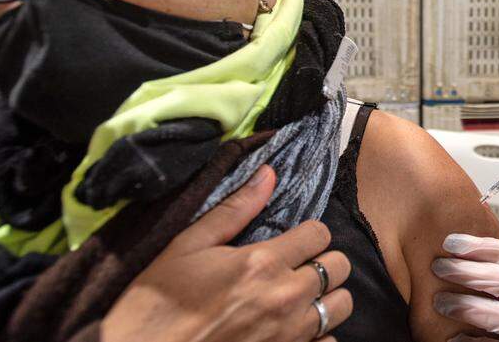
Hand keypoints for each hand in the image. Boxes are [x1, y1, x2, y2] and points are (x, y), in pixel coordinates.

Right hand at [102, 166, 352, 341]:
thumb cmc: (157, 303)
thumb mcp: (186, 247)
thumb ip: (234, 210)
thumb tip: (268, 173)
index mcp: (262, 263)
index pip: (320, 233)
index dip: (309, 234)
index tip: (293, 240)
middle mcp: (284, 298)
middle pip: (340, 267)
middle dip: (324, 262)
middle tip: (299, 267)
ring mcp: (289, 335)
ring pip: (340, 307)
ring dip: (326, 298)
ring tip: (301, 297)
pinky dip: (319, 337)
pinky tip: (294, 330)